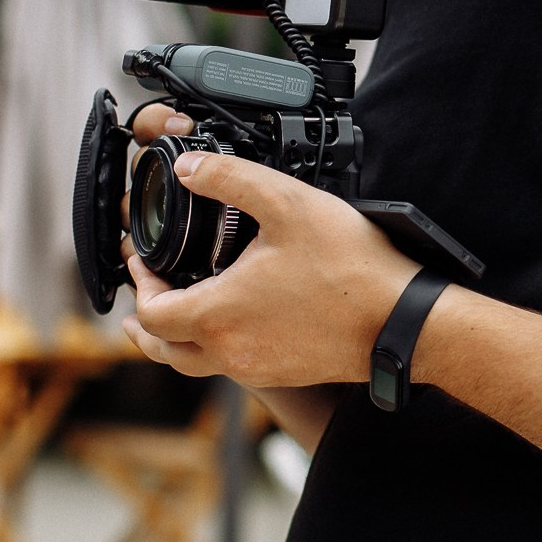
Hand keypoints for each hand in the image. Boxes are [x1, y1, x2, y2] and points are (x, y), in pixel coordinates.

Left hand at [120, 135, 415, 388]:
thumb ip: (231, 178)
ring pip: (196, 364)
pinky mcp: (284, 372)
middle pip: (163, 350)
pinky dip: (215, 345)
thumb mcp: (288, 204)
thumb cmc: (351, 269)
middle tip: (141, 298)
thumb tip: (189, 169)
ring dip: (176, 340)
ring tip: (175, 316)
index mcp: (219, 314)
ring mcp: (257, 368)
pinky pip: (231, 366)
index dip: (138, 283)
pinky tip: (232, 320)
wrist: (402, 322)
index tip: (144, 259)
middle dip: (144, 322)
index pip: (152, 312)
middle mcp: (231, 351)